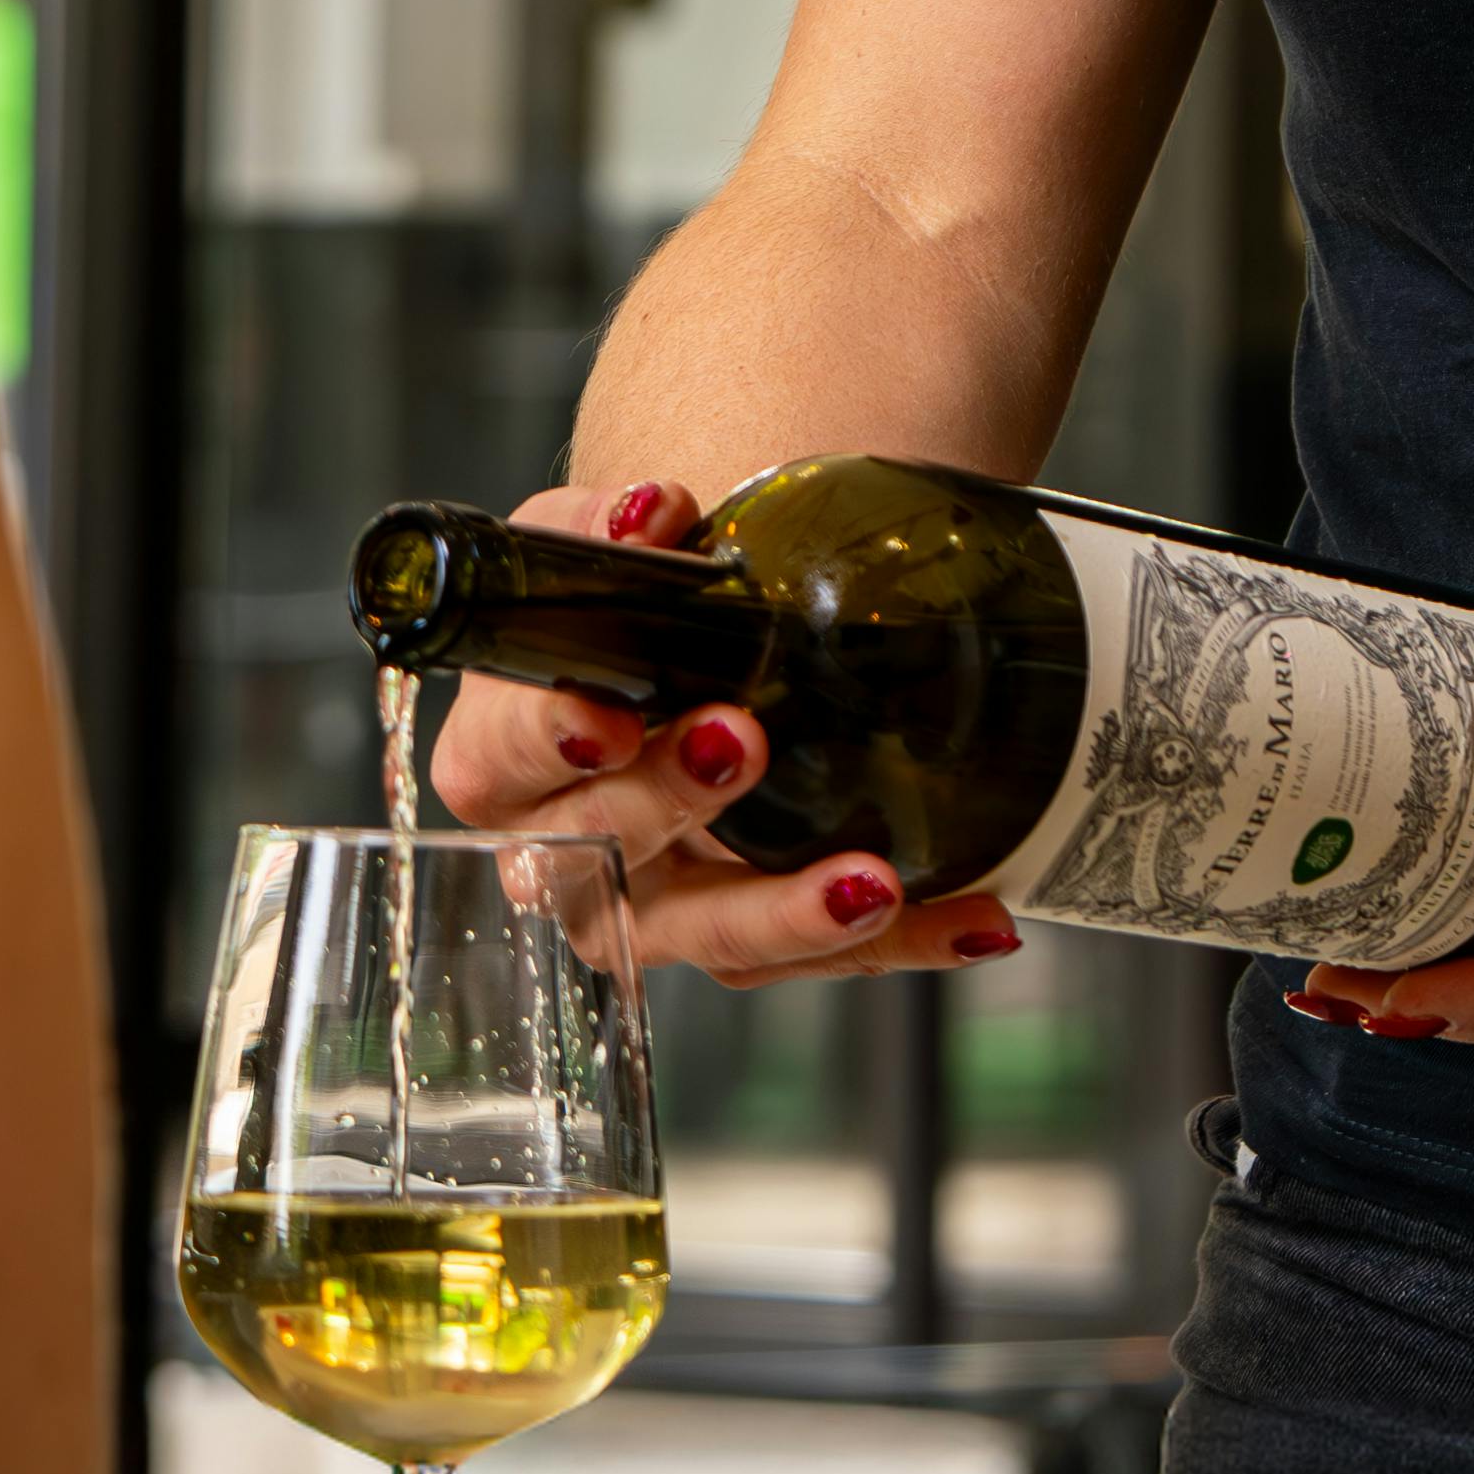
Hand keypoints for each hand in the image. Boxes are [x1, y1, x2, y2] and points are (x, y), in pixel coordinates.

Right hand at [417, 478, 1021, 988]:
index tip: (609, 722)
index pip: (500, 762)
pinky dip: (900, 940)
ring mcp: (655, 908)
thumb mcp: (607, 541)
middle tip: (742, 740)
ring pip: (706, 939)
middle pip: (596, 856)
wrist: (697, 637)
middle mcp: (563, 852)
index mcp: (505, 755)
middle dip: (669, 804)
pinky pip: (813, 957)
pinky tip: (973, 914)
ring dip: (787, 916)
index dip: (546, 744)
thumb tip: (653, 516)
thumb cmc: (631, 596)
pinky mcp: (745, 937)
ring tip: (870, 880)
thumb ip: (616, 526)